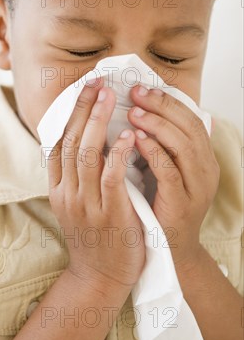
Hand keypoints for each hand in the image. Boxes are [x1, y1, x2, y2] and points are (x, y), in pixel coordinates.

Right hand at [46, 77, 145, 292]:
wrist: (99, 278)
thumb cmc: (93, 237)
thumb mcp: (75, 204)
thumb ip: (76, 175)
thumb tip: (85, 139)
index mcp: (58, 187)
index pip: (57, 141)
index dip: (69, 112)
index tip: (82, 89)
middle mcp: (67, 192)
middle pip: (69, 140)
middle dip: (83, 108)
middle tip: (96, 82)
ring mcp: (85, 204)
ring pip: (85, 154)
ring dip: (97, 122)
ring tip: (109, 97)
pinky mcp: (109, 214)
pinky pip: (110, 178)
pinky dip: (116, 155)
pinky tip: (126, 136)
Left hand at [128, 84, 219, 268]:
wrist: (167, 251)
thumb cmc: (160, 206)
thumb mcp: (165, 171)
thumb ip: (161, 146)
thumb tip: (144, 112)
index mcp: (202, 160)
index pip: (190, 119)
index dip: (167, 101)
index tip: (141, 87)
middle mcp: (205, 171)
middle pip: (189, 127)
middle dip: (162, 106)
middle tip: (135, 92)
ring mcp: (196, 188)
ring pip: (184, 145)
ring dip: (157, 125)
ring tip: (134, 111)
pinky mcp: (181, 204)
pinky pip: (169, 171)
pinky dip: (153, 151)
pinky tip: (134, 138)